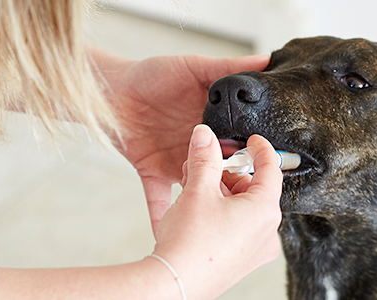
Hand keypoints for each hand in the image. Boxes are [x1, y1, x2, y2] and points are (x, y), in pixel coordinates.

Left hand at [89, 47, 269, 233]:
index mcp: (211, 125)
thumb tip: (265, 60)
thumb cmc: (150, 74)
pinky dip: (162, 217)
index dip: (251, 156)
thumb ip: (227, 67)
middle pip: (220, 172)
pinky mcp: (151, 172)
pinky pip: (158, 199)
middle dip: (231, 188)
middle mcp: (196, 147)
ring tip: (219, 223)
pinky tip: (171, 234)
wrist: (109, 88)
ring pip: (195, 189)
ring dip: (204, 204)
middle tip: (245, 204)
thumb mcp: (193, 67)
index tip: (267, 170)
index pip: (238, 143)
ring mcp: (174, 162)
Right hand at [151, 125, 282, 299]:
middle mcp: (267, 232)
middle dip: (229, 175)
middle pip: (254, 189)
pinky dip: (223, 215)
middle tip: (205, 169)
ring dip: (223, 195)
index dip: (260, 150)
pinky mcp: (242, 262)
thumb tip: (205, 136)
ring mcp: (256, 250)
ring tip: (195, 191)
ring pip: (245, 209)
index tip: (251, 141)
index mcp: (264, 211)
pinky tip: (199, 213)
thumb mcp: (197, 190)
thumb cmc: (189, 243)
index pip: (271, 169)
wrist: (174, 283)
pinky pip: (239, 229)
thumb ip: (204, 158)